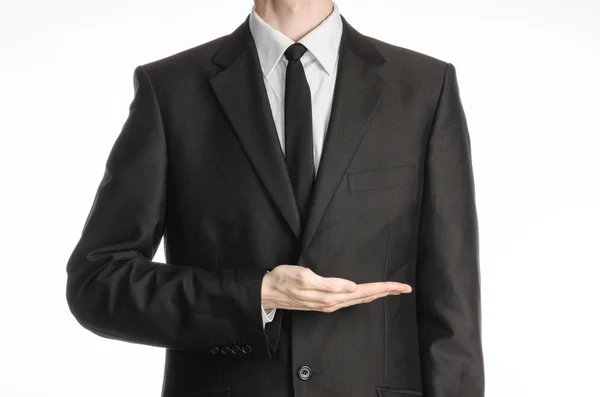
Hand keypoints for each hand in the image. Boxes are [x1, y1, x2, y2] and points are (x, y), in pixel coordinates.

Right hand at [261, 265, 411, 312]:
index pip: (364, 291)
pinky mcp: (322, 301)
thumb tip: (352, 287)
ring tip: (390, 290)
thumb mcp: (305, 278)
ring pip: (358, 299)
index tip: (401, 286)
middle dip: (385, 292)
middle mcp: (332, 302)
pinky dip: (362, 296)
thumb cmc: (284, 280)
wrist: (267, 292)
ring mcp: (328, 304)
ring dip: (376, 294)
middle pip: (365, 297)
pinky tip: (365, 294)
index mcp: (331, 296)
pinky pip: (349, 300)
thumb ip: (329, 284)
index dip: (383, 288)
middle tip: (404, 288)